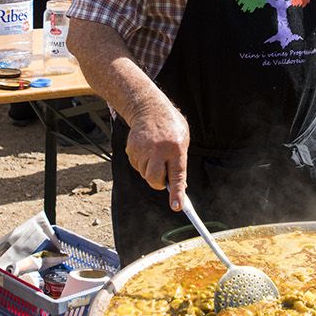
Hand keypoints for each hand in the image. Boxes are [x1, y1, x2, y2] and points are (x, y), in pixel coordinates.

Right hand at [125, 96, 189, 210]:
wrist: (149, 108)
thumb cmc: (171, 126)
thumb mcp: (183, 140)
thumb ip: (180, 162)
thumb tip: (180, 186)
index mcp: (176, 148)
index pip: (177, 175)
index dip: (177, 193)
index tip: (177, 207)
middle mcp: (158, 150)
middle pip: (154, 179)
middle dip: (158, 183)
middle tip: (163, 176)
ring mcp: (143, 149)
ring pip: (145, 173)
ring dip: (150, 170)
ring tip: (155, 153)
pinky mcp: (131, 148)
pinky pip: (137, 166)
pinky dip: (142, 162)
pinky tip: (146, 149)